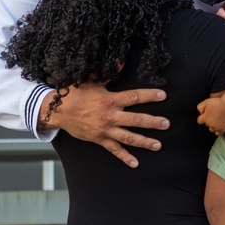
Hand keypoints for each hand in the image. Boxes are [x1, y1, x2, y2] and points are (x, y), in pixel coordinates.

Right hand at [41, 83, 168, 167]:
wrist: (58, 110)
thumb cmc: (75, 93)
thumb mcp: (91, 80)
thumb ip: (108, 73)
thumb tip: (121, 61)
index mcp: (110, 99)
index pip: (135, 97)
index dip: (150, 96)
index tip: (163, 96)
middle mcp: (110, 116)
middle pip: (136, 120)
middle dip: (153, 122)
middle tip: (166, 124)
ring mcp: (106, 129)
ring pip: (129, 137)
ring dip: (144, 141)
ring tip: (158, 145)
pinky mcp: (100, 139)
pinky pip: (115, 150)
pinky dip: (125, 157)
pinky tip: (135, 163)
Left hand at [196, 96, 224, 135]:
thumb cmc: (218, 103)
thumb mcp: (206, 102)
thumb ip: (200, 107)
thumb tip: (200, 113)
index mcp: (205, 118)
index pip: (199, 121)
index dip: (202, 116)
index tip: (207, 113)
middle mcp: (210, 125)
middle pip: (206, 124)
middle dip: (209, 120)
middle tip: (214, 114)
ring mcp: (216, 128)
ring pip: (211, 129)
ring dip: (213, 125)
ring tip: (217, 119)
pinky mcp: (223, 130)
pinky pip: (217, 133)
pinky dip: (217, 130)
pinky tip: (219, 125)